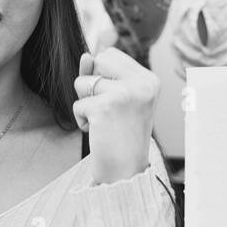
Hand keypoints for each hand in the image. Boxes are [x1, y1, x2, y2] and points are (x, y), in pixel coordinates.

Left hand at [73, 48, 157, 185]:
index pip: (110, 54)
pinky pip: (77, 104)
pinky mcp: (104, 107)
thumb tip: (86, 55)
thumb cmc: (121, 135)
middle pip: (97, 60)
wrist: (126, 172)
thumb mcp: (117, 99)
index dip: (102, 74)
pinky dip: (82, 121)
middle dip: (92, 85)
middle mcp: (141, 83)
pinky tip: (99, 133)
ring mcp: (124, 94)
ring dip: (85, 104)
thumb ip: (102, 74)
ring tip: (104, 122)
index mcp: (149, 79)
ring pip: (82, 82)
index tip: (113, 98)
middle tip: (108, 110)